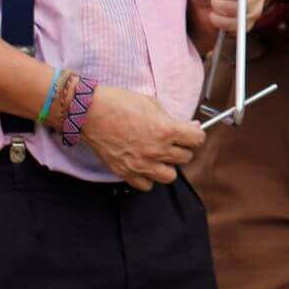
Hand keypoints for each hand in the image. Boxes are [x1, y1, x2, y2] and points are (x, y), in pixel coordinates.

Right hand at [80, 84, 206, 190]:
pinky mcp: (125, 172)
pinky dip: (148, 177)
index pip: (197, 140)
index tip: (191, 133)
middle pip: (186, 158)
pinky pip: (146, 185)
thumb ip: (172, 118)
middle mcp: (157, 150)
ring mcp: (141, 164)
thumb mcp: (153, 104)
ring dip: (168, 166)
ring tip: (160, 156)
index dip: (196, 135)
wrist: (90, 112)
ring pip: (170, 176)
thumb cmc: (119, 103)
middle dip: (182, 148)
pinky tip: (145, 165)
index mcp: (166, 130)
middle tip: (174, 142)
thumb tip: (190, 126)